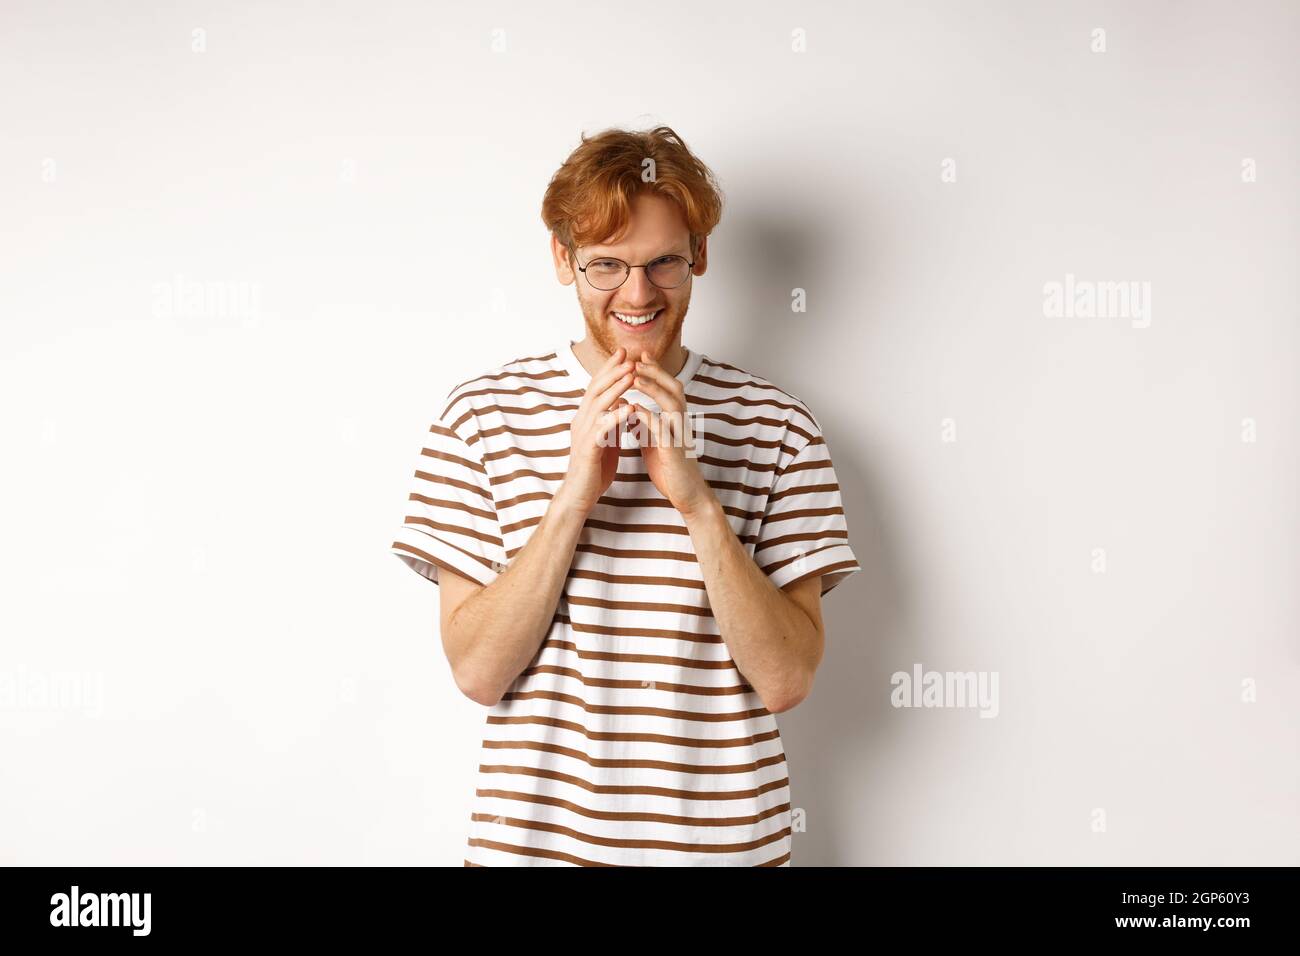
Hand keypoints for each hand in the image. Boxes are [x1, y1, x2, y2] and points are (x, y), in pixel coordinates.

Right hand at [556, 346, 636, 514]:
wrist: (579, 495)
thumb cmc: (594, 468)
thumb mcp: (606, 438)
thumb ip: (612, 420)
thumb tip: (625, 402)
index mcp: (586, 418)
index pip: (597, 386)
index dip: (610, 369)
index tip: (625, 353)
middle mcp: (581, 421)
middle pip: (595, 389)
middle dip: (612, 371)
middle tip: (628, 355)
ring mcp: (583, 434)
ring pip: (598, 404)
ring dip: (616, 387)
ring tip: (631, 373)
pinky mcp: (588, 449)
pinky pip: (602, 429)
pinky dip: (616, 416)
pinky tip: (630, 407)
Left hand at [626, 349, 715, 517]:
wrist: (687, 494)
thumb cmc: (670, 467)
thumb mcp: (653, 441)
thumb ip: (644, 424)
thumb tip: (630, 408)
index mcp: (675, 419)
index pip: (668, 387)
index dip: (655, 370)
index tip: (639, 355)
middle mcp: (681, 423)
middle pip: (674, 387)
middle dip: (656, 371)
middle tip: (637, 358)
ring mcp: (680, 436)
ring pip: (671, 404)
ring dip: (653, 388)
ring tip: (635, 376)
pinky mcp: (675, 452)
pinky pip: (663, 430)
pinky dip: (649, 417)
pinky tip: (635, 410)